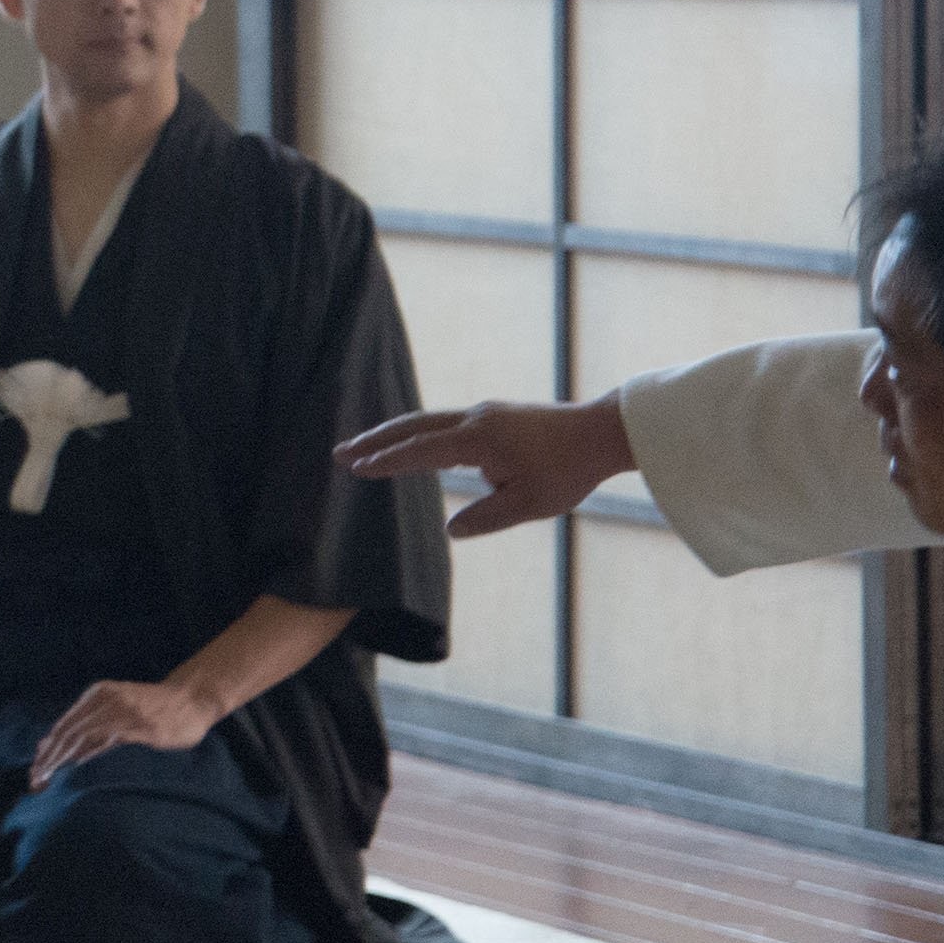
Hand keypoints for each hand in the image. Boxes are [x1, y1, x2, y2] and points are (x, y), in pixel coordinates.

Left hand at [30, 679, 219, 786]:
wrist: (191, 698)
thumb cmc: (152, 708)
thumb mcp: (117, 708)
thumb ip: (92, 724)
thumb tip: (60, 749)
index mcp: (96, 695)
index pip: (63, 725)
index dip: (47, 750)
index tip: (34, 771)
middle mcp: (105, 700)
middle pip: (67, 732)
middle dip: (49, 759)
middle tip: (36, 781)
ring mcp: (122, 712)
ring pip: (83, 737)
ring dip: (63, 760)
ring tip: (50, 779)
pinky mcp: (140, 726)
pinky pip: (109, 740)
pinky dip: (90, 753)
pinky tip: (78, 767)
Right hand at [338, 396, 631, 537]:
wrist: (604, 432)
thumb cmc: (570, 470)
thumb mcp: (530, 504)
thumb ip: (487, 518)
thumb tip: (450, 528)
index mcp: (478, 440)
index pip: (420, 451)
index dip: (386, 461)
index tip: (355, 468)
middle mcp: (474, 419)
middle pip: (412, 426)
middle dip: (374, 441)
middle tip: (339, 453)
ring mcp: (483, 414)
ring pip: (426, 421)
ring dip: (392, 435)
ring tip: (364, 448)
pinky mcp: (493, 416)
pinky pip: (444, 423)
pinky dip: (417, 433)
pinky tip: (413, 446)